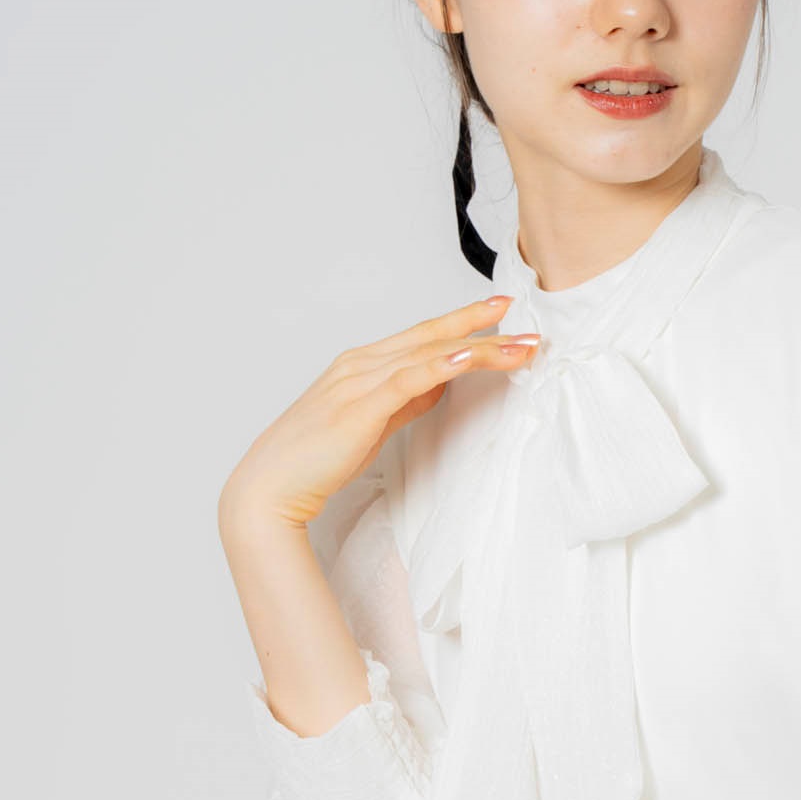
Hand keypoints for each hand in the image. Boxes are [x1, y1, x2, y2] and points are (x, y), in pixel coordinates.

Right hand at [221, 292, 538, 531]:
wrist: (271, 486)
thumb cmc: (315, 460)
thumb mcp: (371, 423)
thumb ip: (404, 401)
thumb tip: (439, 386)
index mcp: (361, 364)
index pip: (423, 336)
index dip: (463, 322)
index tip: (500, 313)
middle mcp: (360, 363)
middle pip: (433, 337)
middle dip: (483, 329)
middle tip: (529, 328)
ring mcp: (358, 381)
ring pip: (429, 353)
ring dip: (479, 349)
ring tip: (520, 348)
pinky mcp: (359, 407)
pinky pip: (408, 379)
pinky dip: (441, 366)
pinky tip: (470, 359)